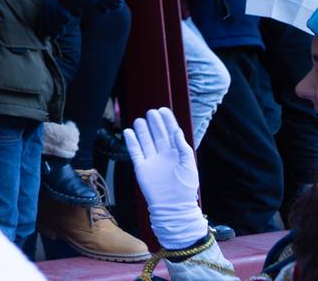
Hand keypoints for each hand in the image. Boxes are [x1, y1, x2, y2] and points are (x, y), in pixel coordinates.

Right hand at [123, 107, 208, 249]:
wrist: (173, 207)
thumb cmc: (185, 188)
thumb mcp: (189, 166)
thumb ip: (183, 148)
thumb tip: (177, 131)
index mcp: (177, 153)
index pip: (171, 133)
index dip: (168, 121)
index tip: (164, 110)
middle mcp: (163, 155)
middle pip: (157, 135)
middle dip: (154, 123)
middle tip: (151, 112)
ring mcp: (152, 160)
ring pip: (145, 141)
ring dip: (142, 130)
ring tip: (140, 120)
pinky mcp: (141, 167)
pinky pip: (135, 152)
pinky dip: (131, 142)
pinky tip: (129, 132)